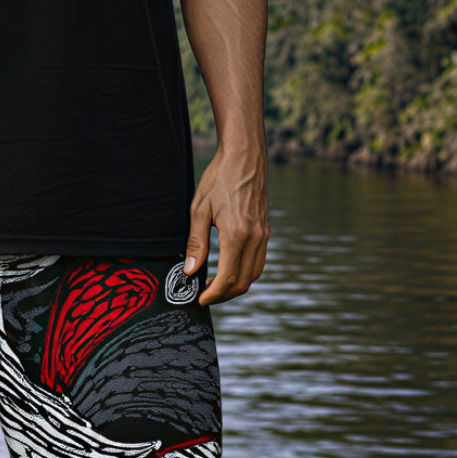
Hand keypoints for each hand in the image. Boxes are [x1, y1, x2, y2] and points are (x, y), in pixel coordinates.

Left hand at [183, 139, 268, 306]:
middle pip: (244, 282)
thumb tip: (190, 271)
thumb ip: (196, 243)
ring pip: (255, 274)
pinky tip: (231, 270)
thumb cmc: (219, 179)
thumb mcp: (199, 209)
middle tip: (205, 296)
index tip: (200, 299)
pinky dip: (246, 273)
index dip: (213, 294)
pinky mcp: (266, 231)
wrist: (244, 157)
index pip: (228, 278)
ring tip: (216, 286)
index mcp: (237, 234)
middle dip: (224, 295)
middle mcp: (255, 238)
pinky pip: (259, 261)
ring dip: (237, 286)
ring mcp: (264, 235)